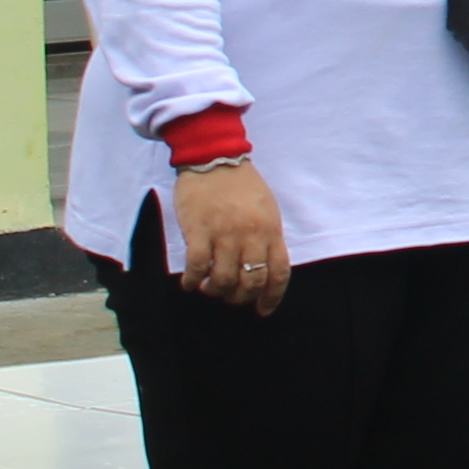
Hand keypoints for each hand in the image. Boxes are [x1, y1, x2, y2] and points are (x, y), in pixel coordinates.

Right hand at [169, 158, 292, 316]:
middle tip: (231, 298)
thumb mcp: (267, 210)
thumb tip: (263, 269)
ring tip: (210, 288)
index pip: (278, 273)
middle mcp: (250, 235)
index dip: (272, 297)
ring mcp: (224, 233)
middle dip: (241, 298)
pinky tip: (190, 283)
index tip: (263, 310)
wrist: (215, 158)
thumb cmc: (243, 185)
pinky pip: (197, 266)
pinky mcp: (198, 230)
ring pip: (224, 279)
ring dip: (216, 291)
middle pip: (251, 282)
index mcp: (271, 230)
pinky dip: (193, 281)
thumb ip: (267, 238)